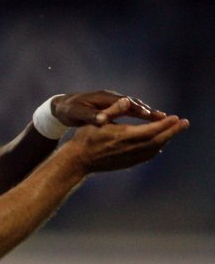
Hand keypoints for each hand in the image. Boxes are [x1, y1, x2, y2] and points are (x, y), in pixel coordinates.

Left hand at [52, 91, 165, 126]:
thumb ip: (90, 116)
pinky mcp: (112, 106)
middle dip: (149, 111)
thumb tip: (103, 119)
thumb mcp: (77, 114)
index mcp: (104, 98)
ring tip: (163, 120)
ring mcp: (112, 101)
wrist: (61, 107)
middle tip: (165, 118)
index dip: (139, 110)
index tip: (151, 116)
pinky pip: (129, 110)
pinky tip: (148, 123)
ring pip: (133, 106)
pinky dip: (140, 115)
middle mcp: (110, 97)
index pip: (126, 103)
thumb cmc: (69, 111)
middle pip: (133, 103)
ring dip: (147, 113)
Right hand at [66, 114, 188, 174]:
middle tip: (185, 123)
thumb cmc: (85, 138)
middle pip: (158, 140)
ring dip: (166, 139)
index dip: (165, 124)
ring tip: (174, 131)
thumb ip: (114, 110)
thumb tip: (127, 100)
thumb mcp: (97, 120)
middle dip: (173, 131)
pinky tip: (159, 144)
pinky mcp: (128, 163)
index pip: (151, 129)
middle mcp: (130, 148)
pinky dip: (157, 148)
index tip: (176, 117)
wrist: (78, 160)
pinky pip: (147, 155)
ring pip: (154, 149)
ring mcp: (130, 158)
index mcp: (124, 136)